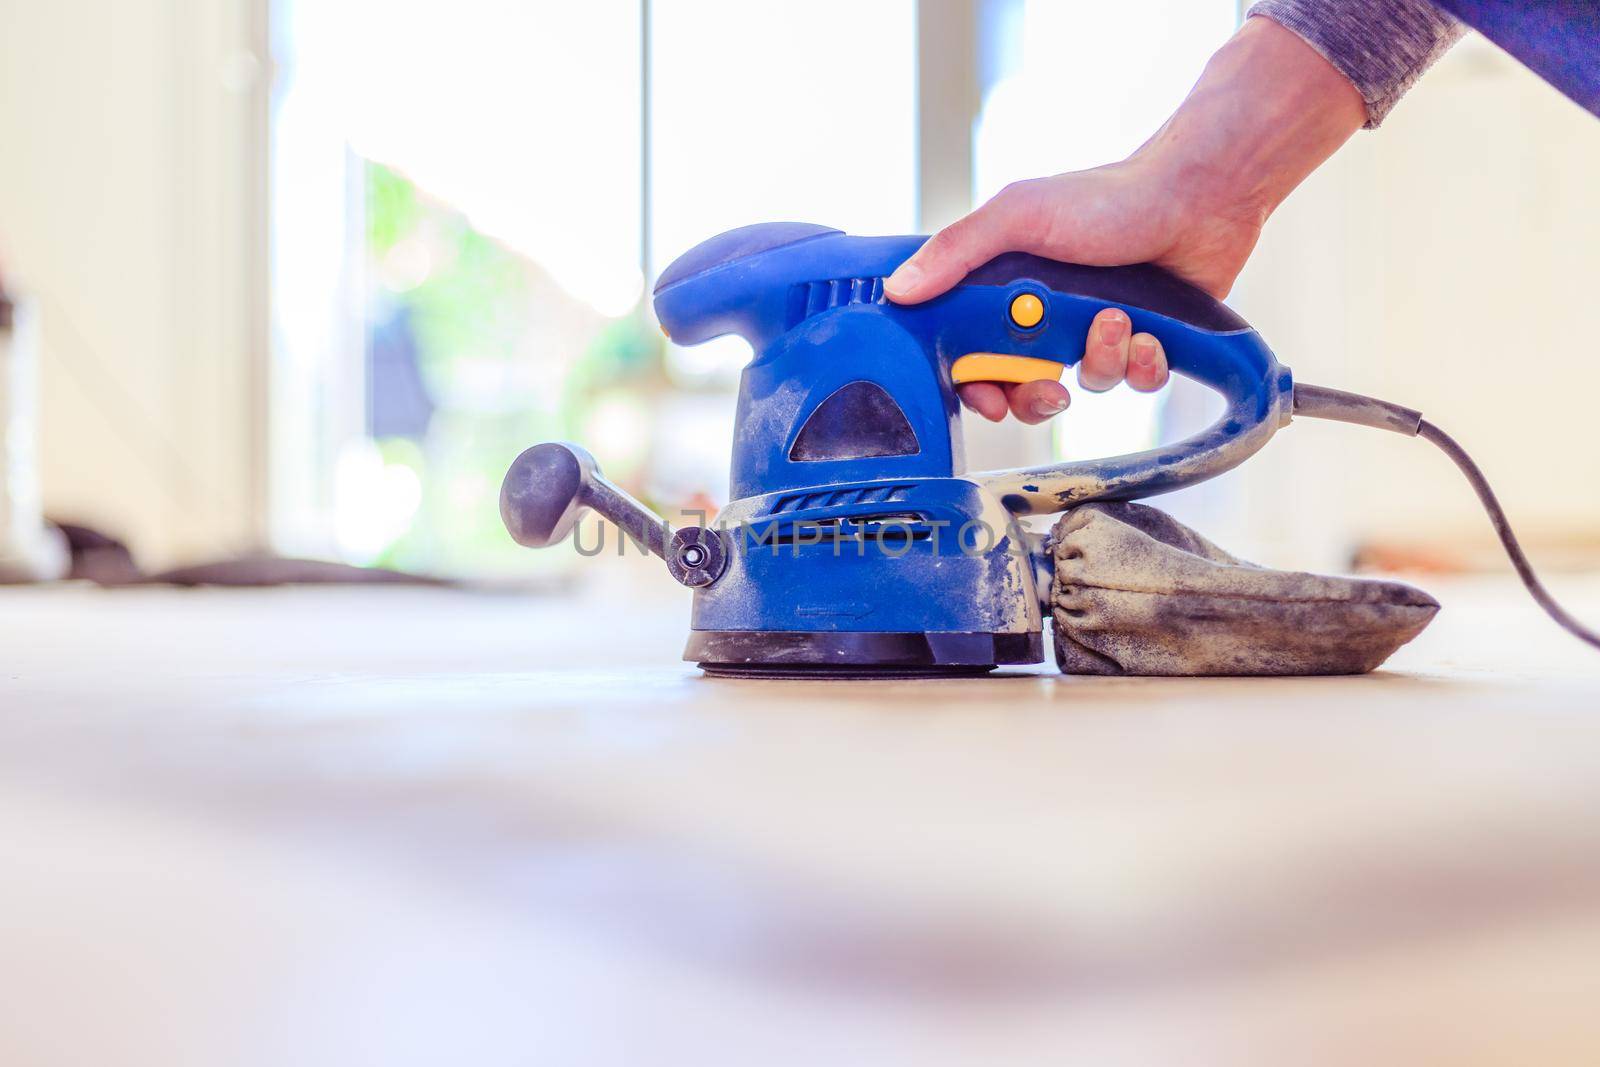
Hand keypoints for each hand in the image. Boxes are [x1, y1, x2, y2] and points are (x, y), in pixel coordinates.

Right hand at [884, 15, 1365, 424]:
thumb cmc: (1106, 197)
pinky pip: (1135, 382)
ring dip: (1100, 360)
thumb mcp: (1017, 216)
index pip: (971, 355)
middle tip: (1052, 384)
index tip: (987, 397)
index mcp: (1007, 288)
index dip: (975, 386)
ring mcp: (1095, 330)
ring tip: (1116, 319)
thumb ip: (956, 252)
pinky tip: (1150, 334)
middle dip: (1037, 394)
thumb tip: (898, 290)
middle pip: (1024, 386)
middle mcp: (1047, 314)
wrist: (1199, 193)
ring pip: (1085, 385)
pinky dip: (1142, 364)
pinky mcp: (1145, 341)